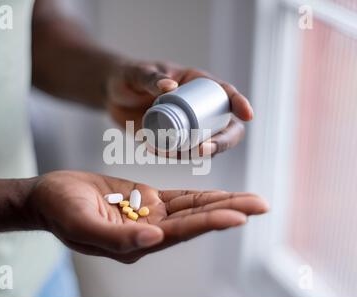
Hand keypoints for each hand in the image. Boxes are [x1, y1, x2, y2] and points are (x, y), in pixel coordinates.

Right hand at [27, 171, 267, 262]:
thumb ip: (118, 238)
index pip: (181, 232)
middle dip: (229, 211)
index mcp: (137, 243)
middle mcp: (150, 232)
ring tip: (252, 200)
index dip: (210, 222)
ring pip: (193, 208)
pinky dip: (202, 195)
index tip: (239, 216)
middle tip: (262, 204)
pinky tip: (221, 194)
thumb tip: (155, 240)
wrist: (50, 196)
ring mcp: (150, 215)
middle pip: (196, 220)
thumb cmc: (61, 211)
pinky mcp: (147, 199)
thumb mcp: (83, 226)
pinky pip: (180, 198)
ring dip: (222, 202)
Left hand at [106, 60, 252, 156]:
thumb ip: (150, 78)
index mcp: (197, 85)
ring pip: (207, 146)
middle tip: (202, 149)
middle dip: (222, 142)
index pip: (225, 94)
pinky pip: (184, 154)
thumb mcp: (137, 74)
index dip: (240, 104)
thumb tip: (171, 88)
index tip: (247, 115)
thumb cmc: (128, 77)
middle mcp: (199, 108)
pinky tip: (156, 150)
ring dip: (196, 154)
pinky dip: (175, 157)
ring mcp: (189, 127)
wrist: (112, 95)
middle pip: (226, 128)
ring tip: (168, 151)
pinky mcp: (175, 141)